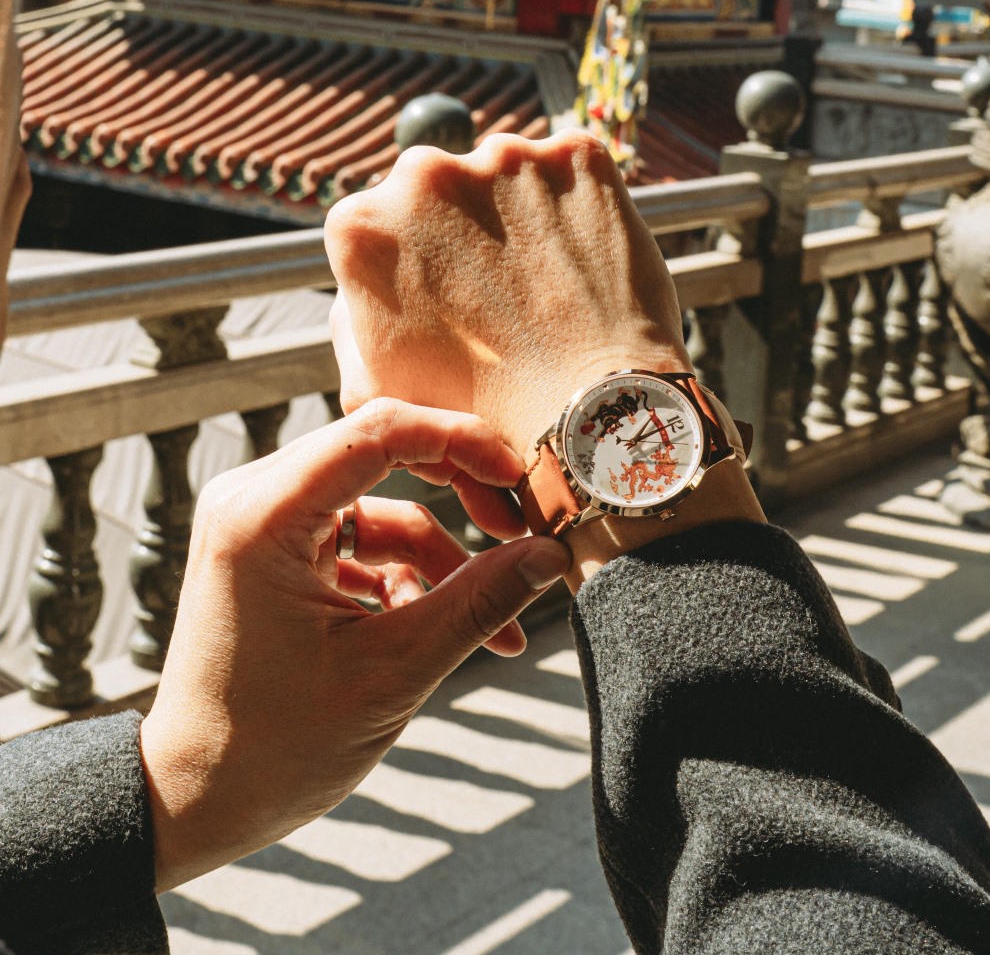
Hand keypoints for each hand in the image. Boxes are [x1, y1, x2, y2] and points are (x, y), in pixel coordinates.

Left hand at [139, 399, 571, 890]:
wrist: (199, 799)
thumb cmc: (274, 747)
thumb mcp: (393, 672)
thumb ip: (478, 603)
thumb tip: (549, 556)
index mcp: (263, 516)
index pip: (378, 431)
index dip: (461, 441)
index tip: (518, 472)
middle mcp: (254, 502)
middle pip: (382, 455)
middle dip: (462, 495)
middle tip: (520, 533)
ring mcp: (264, 527)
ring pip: (382, 508)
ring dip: (443, 558)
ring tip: (497, 625)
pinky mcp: (279, 555)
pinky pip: (362, 541)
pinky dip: (408, 577)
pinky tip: (442, 627)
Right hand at [325, 132, 763, 583]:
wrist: (587, 416)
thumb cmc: (478, 416)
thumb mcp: (372, 391)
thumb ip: (346, 325)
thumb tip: (354, 287)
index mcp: (359, 226)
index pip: (380, 231)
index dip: (416, 270)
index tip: (446, 303)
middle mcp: (423, 172)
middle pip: (440, 194)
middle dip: (462, 234)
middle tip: (500, 298)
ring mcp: (506, 157)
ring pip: (507, 180)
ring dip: (520, 219)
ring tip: (548, 289)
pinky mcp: (578, 156)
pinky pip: (574, 173)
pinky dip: (579, 210)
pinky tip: (584, 267)